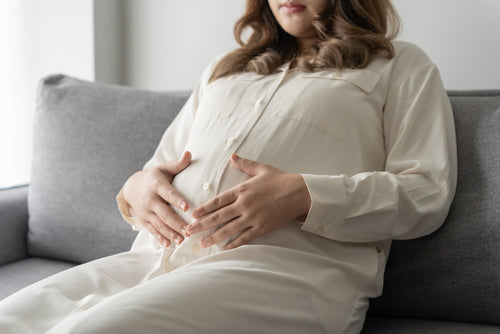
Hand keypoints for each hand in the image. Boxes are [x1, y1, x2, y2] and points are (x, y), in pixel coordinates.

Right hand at [123, 151, 191, 246]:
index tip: (187, 207)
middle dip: (177, 223)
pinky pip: (152, 231)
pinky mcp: (144, 220)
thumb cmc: (155, 176)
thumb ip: (177, 164)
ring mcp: (146, 211)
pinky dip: (160, 238)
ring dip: (171, 233)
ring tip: (183, 240)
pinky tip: (169, 244)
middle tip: (189, 230)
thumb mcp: (164, 168)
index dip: (177, 199)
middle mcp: (150, 199)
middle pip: (164, 213)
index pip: (167, 193)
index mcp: (156, 185)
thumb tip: (189, 153)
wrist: (132, 187)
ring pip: (159, 224)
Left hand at [186, 154, 310, 249]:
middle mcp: (244, 205)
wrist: (300, 192)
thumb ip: (244, 163)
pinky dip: (233, 243)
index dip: (204, 209)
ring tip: (202, 243)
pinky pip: (245, 237)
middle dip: (202, 225)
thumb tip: (232, 156)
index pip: (218, 201)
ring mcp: (253, 218)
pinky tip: (224, 248)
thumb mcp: (261, 168)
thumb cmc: (280, 179)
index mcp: (242, 190)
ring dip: (213, 237)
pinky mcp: (262, 227)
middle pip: (219, 217)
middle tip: (188, 231)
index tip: (193, 214)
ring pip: (228, 229)